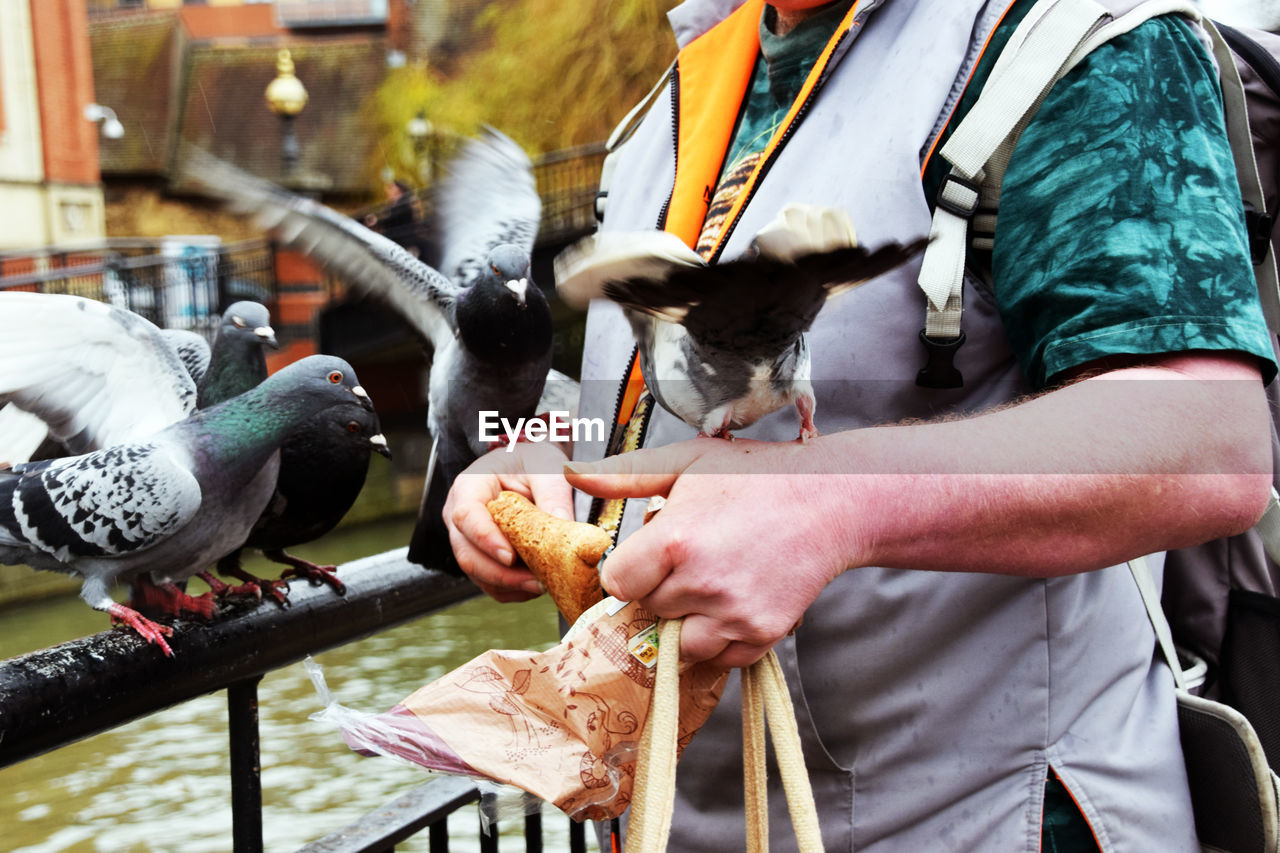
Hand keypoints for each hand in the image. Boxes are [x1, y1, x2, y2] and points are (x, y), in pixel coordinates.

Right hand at [444, 441, 573, 601]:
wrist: (531, 470)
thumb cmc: (535, 464)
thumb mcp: (548, 470)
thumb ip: (554, 497)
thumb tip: (563, 533)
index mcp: (470, 486)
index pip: (466, 515)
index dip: (485, 539)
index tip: (510, 557)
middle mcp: (459, 516)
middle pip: (467, 553)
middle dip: (500, 574)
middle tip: (536, 582)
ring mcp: (466, 540)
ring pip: (477, 573)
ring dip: (508, 586)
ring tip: (543, 585)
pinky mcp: (480, 558)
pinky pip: (489, 583)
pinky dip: (512, 590)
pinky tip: (536, 586)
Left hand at [565, 437, 857, 667]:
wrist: (830, 501)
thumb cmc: (756, 475)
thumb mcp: (686, 460)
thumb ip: (624, 475)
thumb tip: (570, 474)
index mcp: (674, 541)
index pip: (618, 583)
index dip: (632, 568)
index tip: (654, 554)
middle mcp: (701, 583)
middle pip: (649, 609)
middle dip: (663, 588)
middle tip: (697, 556)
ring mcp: (732, 614)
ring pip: (679, 641)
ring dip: (688, 618)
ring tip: (715, 579)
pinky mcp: (760, 634)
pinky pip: (719, 657)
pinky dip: (721, 637)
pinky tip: (737, 598)